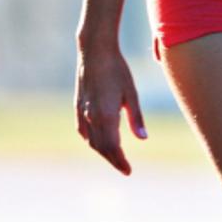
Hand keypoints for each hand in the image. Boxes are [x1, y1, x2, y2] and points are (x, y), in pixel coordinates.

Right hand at [75, 44, 146, 174]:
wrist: (95, 51)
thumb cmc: (117, 70)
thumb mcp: (131, 93)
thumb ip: (136, 118)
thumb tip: (143, 138)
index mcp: (106, 115)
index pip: (112, 147)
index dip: (120, 161)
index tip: (128, 170)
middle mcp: (91, 116)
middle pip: (101, 147)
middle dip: (112, 159)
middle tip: (124, 167)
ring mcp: (82, 111)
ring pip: (91, 140)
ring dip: (102, 151)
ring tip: (114, 155)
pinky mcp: (78, 105)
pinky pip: (82, 130)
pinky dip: (90, 140)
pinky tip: (97, 140)